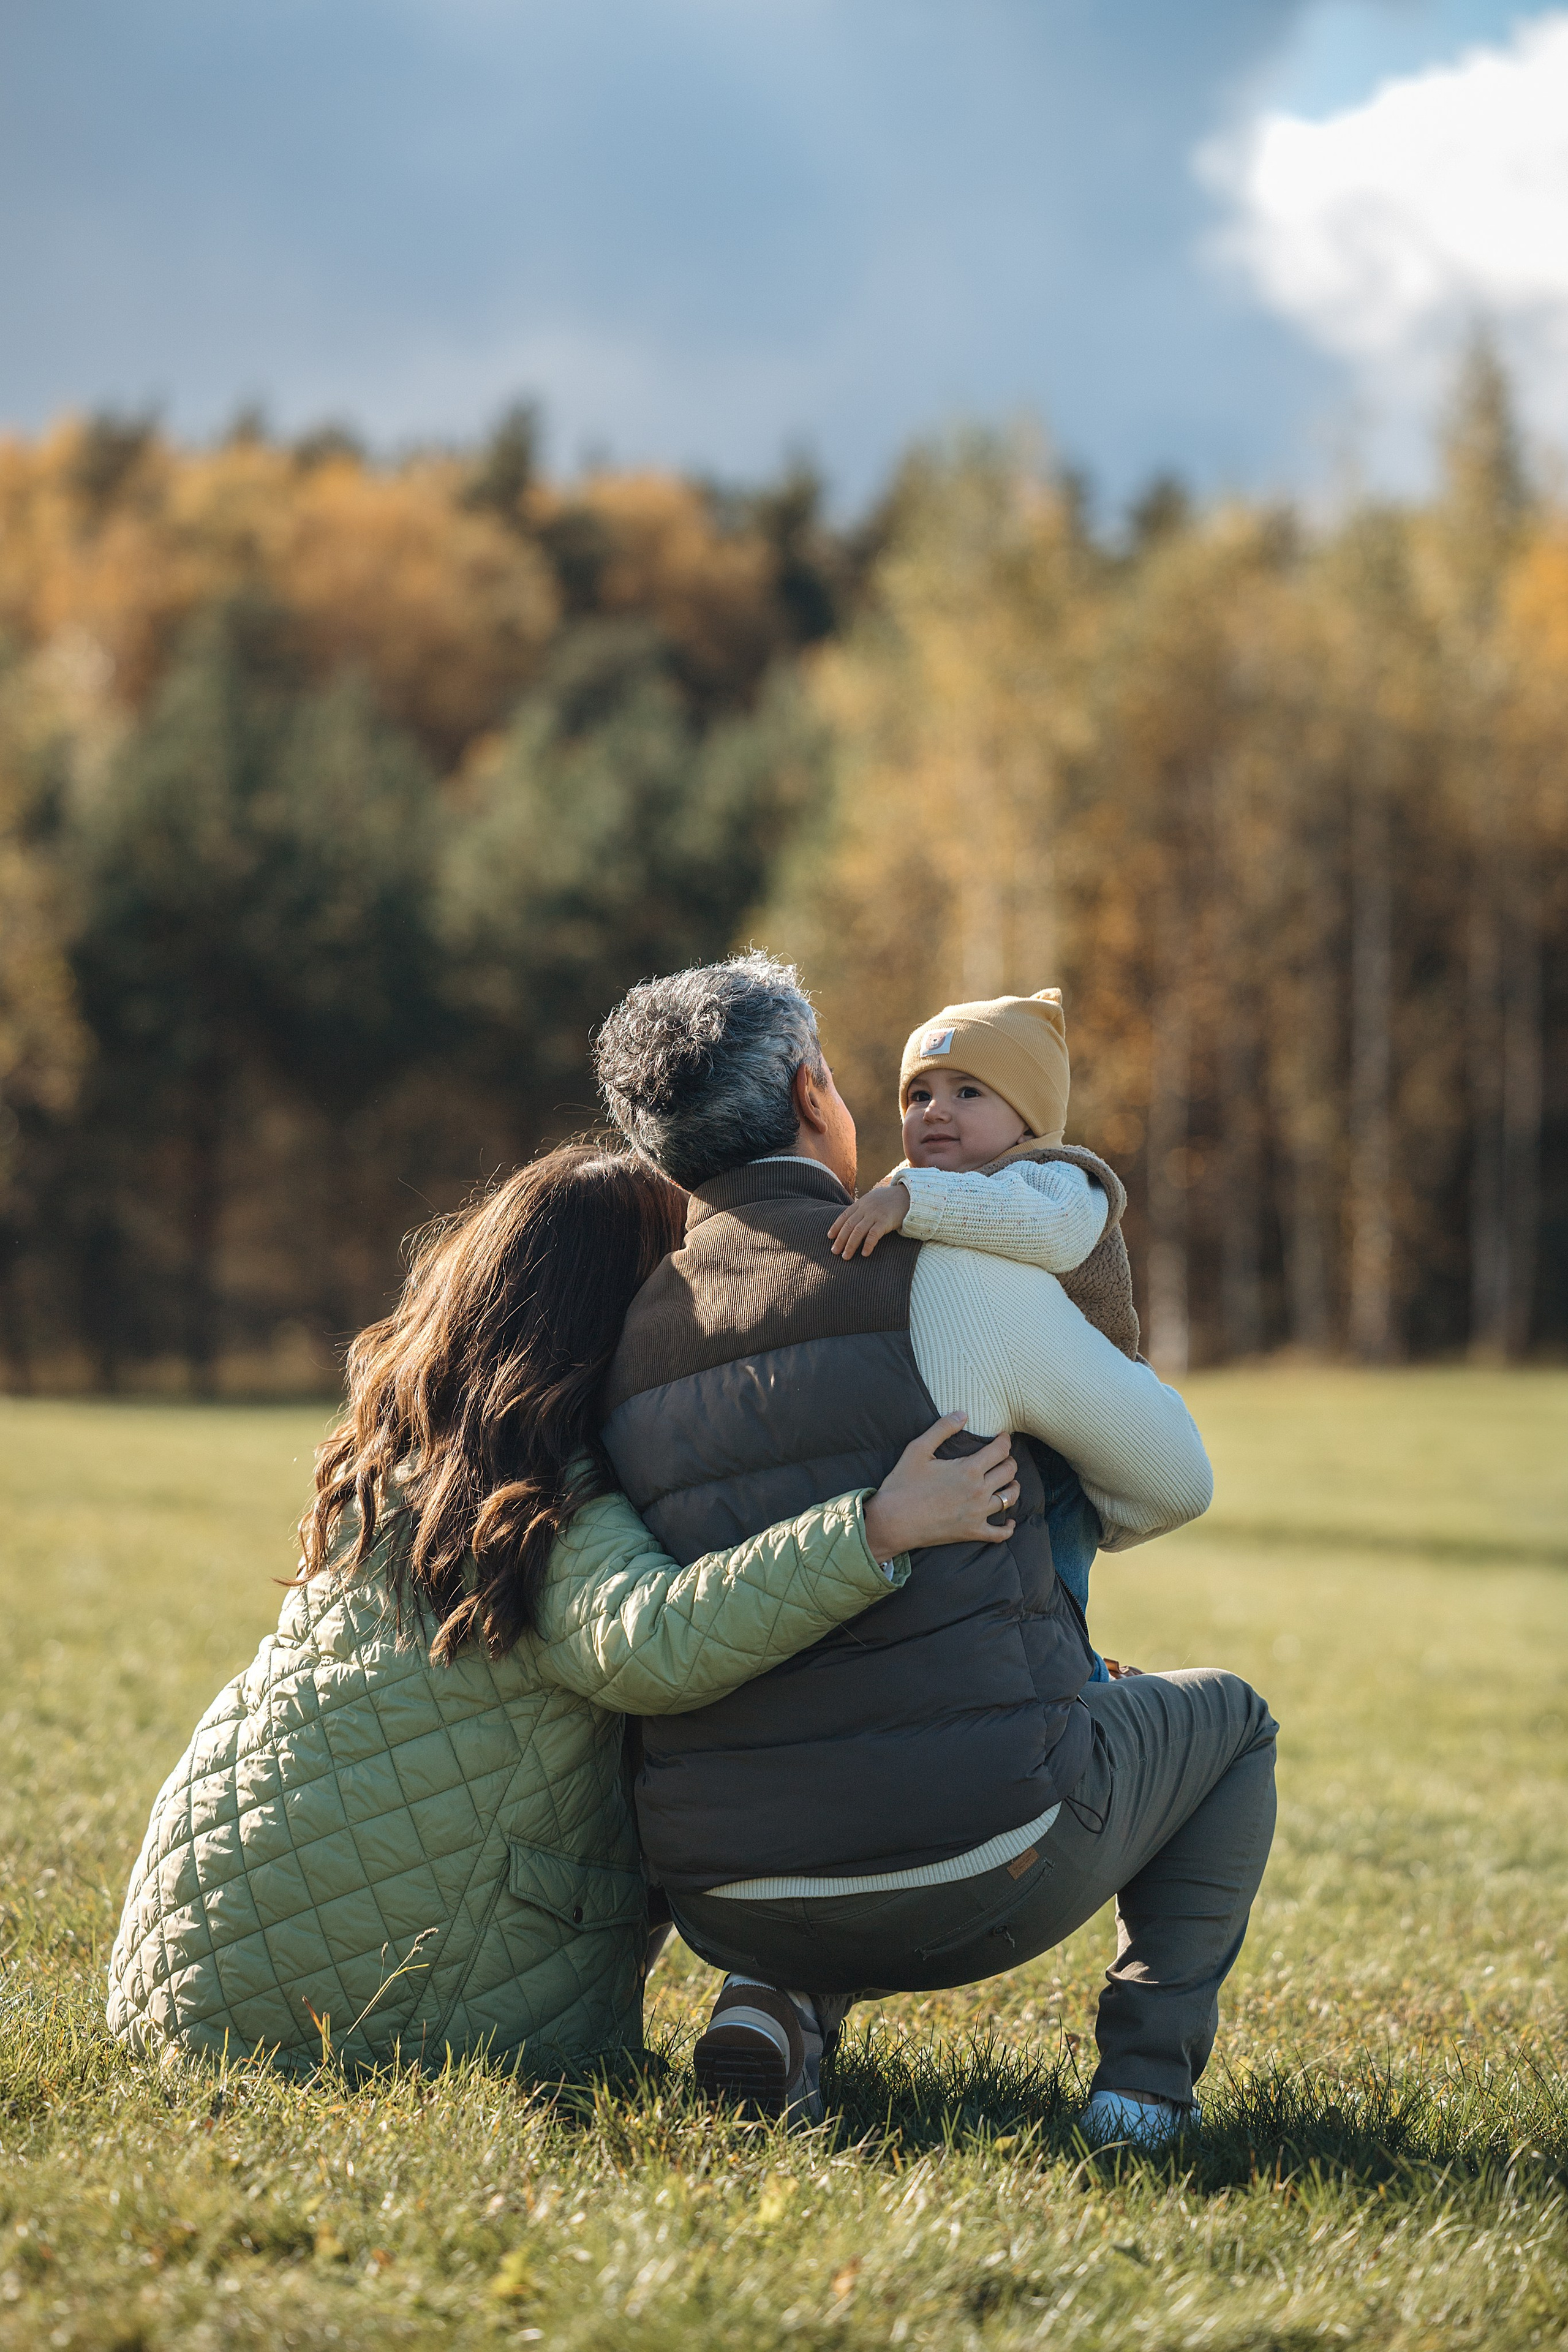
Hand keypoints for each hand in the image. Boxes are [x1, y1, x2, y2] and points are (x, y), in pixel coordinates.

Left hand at [828, 1179, 910, 1258]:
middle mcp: (866, 1208)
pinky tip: (864, 1254)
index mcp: (862, 1203)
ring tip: (845, 1256)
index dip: (836, 1226)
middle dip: (840, 1239)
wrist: (910, 1195)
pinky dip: (868, 1244)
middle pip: (849, 1225)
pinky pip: (874, 1235)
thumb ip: (864, 1208)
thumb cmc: (892, 1200)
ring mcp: (875, 1214)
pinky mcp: (885, 1221)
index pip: (845, 1215)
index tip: (829, 1237)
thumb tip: (854, 1219)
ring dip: (850, 1245)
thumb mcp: (875, 1199)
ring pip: (858, 1231)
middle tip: (834, 1252)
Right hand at [862, 1413, 1018, 1560]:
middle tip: (1004, 1457)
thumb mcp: (918, 1449)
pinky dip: (1008, 1529)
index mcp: (969, 1469)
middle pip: (1009, 1472)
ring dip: (1013, 1487)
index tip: (1003, 1437)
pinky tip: (1009, 1523)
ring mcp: (978, 1514)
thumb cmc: (903, 1484)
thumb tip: (962, 1414)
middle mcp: (979, 1491)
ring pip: (1009, 1499)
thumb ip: (942, 1429)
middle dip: (1009, 1461)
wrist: (892, 1521)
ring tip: (1009, 1482)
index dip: (1005, 1440)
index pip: (1000, 1450)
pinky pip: (999, 1534)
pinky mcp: (972, 1532)